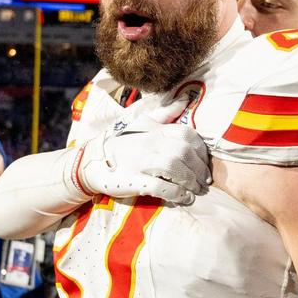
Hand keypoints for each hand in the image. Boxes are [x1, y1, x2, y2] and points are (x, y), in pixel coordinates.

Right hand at [71, 103, 210, 205]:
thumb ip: (165, 113)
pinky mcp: (133, 180)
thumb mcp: (143, 123)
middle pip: (184, 152)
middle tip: (204, 181)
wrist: (94, 161)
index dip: (201, 150)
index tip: (204, 163)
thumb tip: (185, 99)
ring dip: (190, 181)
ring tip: (196, 190)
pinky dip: (177, 193)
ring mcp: (141, 162)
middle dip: (199, 169)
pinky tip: (185, 198)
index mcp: (155, 130)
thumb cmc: (123, 143)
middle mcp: (150, 143)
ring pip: (174, 167)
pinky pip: (160, 186)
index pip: (187, 134)